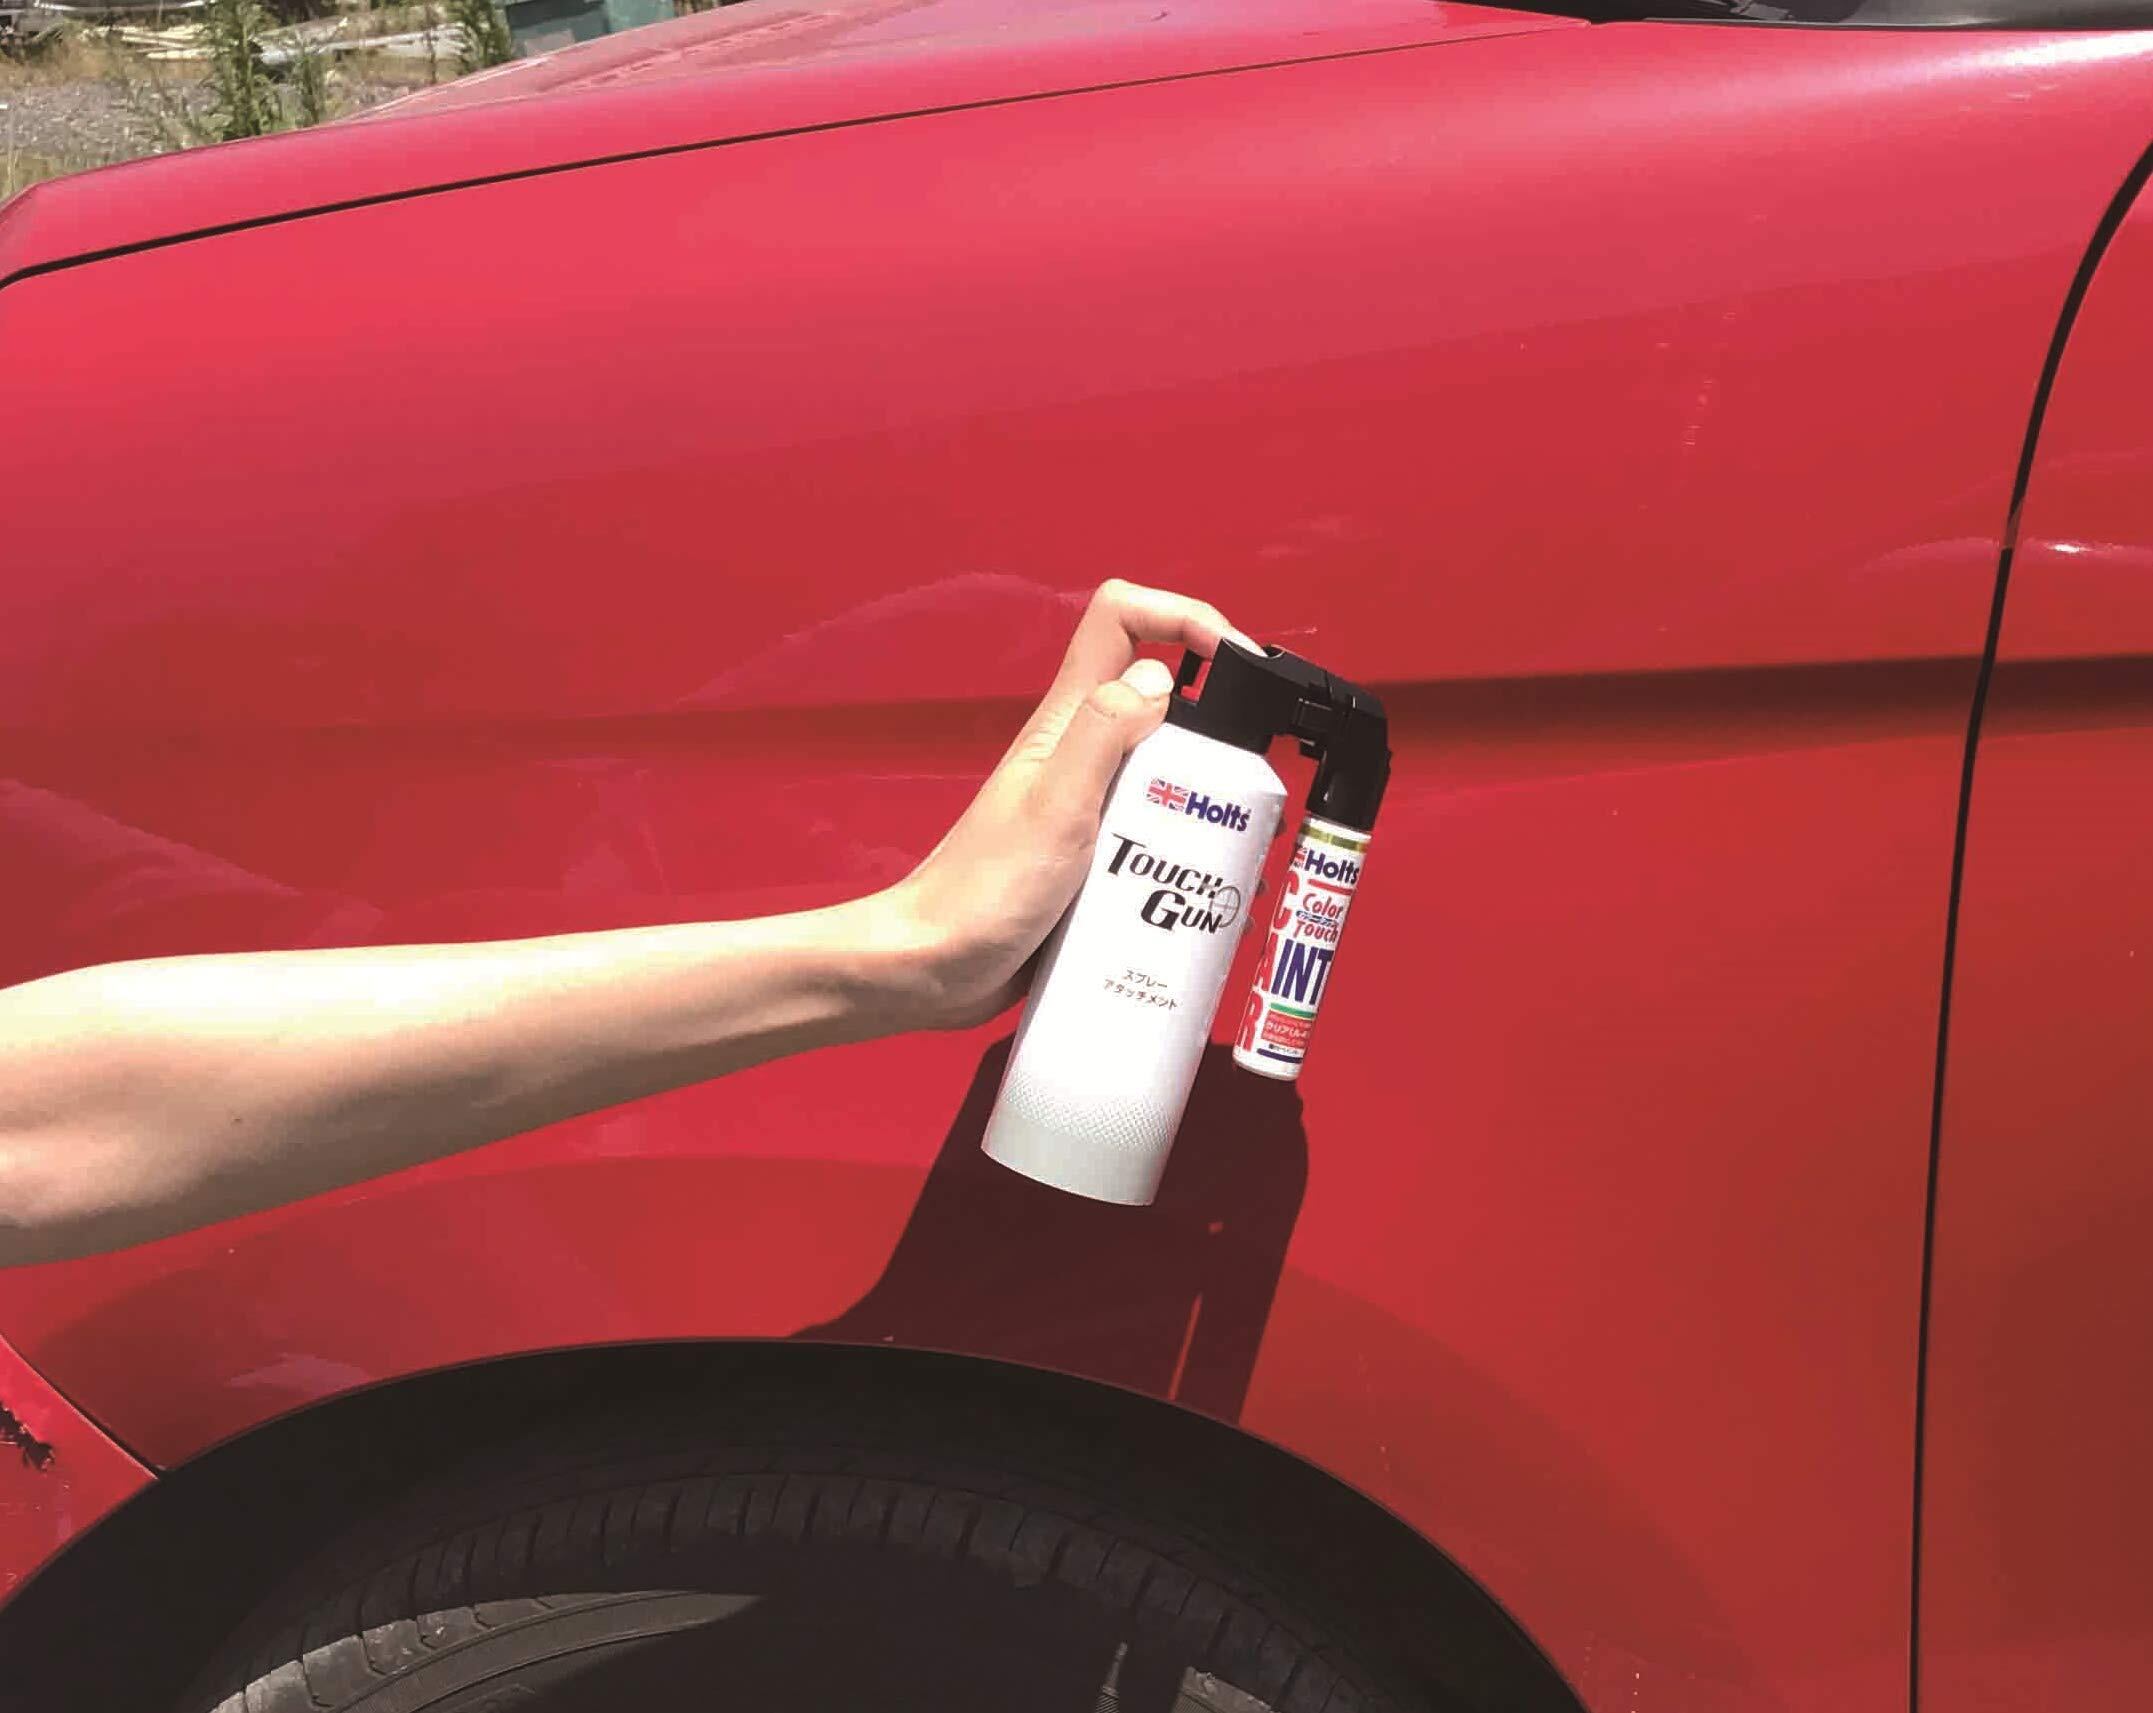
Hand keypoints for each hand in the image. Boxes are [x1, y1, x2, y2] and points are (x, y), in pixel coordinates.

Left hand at [872, 580, 1249, 1028]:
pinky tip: (1200, 900)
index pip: (1122, 620)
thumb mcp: (1054, 805)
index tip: (1234, 656)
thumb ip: (1102, 733)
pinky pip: (1157, 840)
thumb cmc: (977, 893)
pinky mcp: (1096, 857)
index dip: (1182, 616)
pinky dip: (1188, 861)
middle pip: (1169, 705)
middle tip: (1243, 793)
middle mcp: (1083, 755)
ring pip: (1172, 779)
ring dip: (1211, 810)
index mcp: (1069, 723)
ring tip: (1230, 858)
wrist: (935, 969)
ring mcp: (1090, 805)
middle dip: (1220, 739)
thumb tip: (1157, 678)